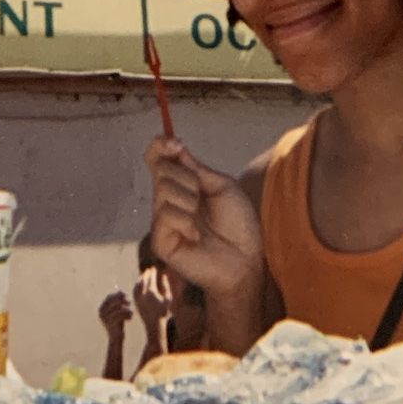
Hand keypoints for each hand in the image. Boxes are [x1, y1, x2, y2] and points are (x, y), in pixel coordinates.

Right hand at [98, 289, 133, 338]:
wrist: (116, 339)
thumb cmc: (118, 323)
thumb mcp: (116, 311)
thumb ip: (117, 302)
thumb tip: (120, 291)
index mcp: (101, 308)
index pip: (109, 297)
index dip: (118, 295)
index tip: (127, 296)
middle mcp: (101, 312)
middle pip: (113, 301)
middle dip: (122, 300)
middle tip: (130, 303)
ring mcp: (105, 318)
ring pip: (118, 309)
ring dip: (127, 310)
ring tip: (132, 313)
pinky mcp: (110, 324)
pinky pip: (120, 316)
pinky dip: (127, 315)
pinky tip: (131, 318)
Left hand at [133, 265, 173, 327]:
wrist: (154, 324)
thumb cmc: (163, 312)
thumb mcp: (168, 299)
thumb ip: (166, 286)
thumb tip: (164, 276)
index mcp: (152, 292)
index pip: (151, 278)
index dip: (152, 272)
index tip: (153, 268)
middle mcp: (143, 294)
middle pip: (143, 280)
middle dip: (146, 274)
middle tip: (148, 270)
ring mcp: (138, 298)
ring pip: (137, 285)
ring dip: (139, 279)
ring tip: (142, 275)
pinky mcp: (135, 302)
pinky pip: (134, 291)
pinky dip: (136, 286)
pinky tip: (138, 284)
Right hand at [145, 136, 263, 301]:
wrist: (247, 259)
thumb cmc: (238, 225)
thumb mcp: (222, 186)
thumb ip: (195, 167)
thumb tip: (174, 145)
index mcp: (180, 185)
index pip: (155, 159)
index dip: (159, 146)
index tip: (175, 144)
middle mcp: (166, 201)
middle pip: (161, 170)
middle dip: (188, 178)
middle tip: (202, 199)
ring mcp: (161, 221)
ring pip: (163, 189)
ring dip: (190, 200)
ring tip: (201, 221)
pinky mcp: (160, 241)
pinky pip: (166, 214)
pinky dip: (186, 221)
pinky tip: (196, 237)